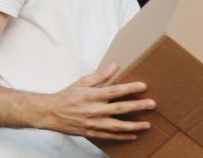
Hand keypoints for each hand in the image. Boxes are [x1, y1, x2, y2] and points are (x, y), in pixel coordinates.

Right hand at [38, 64, 155, 139]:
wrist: (50, 113)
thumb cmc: (67, 96)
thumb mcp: (82, 82)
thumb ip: (101, 76)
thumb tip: (115, 66)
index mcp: (92, 95)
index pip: (115, 91)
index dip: (130, 88)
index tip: (143, 86)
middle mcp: (94, 110)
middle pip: (120, 108)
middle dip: (138, 106)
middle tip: (152, 104)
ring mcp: (93, 123)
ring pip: (117, 126)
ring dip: (134, 125)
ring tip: (147, 124)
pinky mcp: (91, 133)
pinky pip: (109, 136)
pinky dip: (122, 137)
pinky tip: (133, 136)